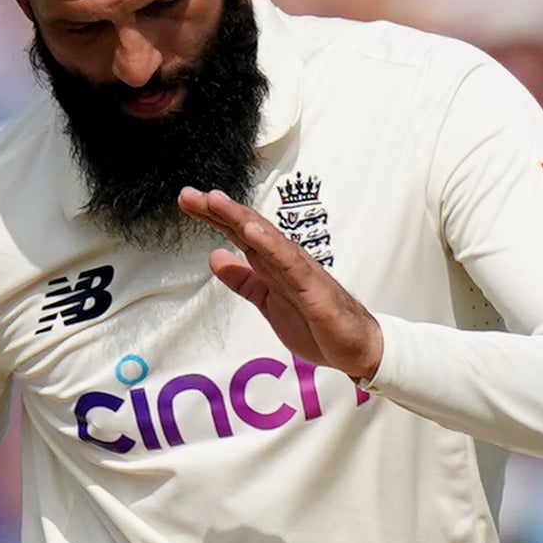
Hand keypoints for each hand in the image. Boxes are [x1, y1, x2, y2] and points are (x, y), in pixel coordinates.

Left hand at [179, 186, 385, 382]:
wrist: (354, 347)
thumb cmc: (316, 322)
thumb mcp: (267, 301)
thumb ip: (243, 280)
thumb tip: (215, 257)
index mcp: (272, 263)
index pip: (238, 233)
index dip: (213, 217)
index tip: (188, 201)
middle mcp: (285, 260)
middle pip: (248, 228)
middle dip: (219, 210)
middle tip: (190, 195)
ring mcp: (300, 271)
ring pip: (266, 238)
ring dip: (240, 218)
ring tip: (216, 201)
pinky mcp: (313, 288)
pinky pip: (290, 263)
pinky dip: (270, 245)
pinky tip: (252, 231)